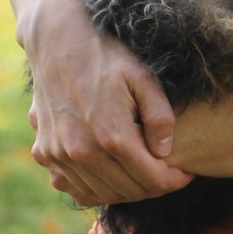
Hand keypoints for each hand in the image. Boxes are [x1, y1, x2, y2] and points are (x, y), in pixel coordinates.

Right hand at [12, 0, 192, 205]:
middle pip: (129, 191)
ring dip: (127, 190)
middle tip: (169, 171)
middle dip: (155, 185)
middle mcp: (82, 152)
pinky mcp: (45, 153)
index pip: (152, 179)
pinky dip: (96, 188)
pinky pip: (74, 188)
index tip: (187, 173)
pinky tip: (111, 172)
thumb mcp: (143, 77)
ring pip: (102, 194)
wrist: (57, 39)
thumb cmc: (106, 54)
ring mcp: (59, 155)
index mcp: (111, 134)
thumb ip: (159, 118)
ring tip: (143, 170)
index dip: (175, 180)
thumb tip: (165, 153)